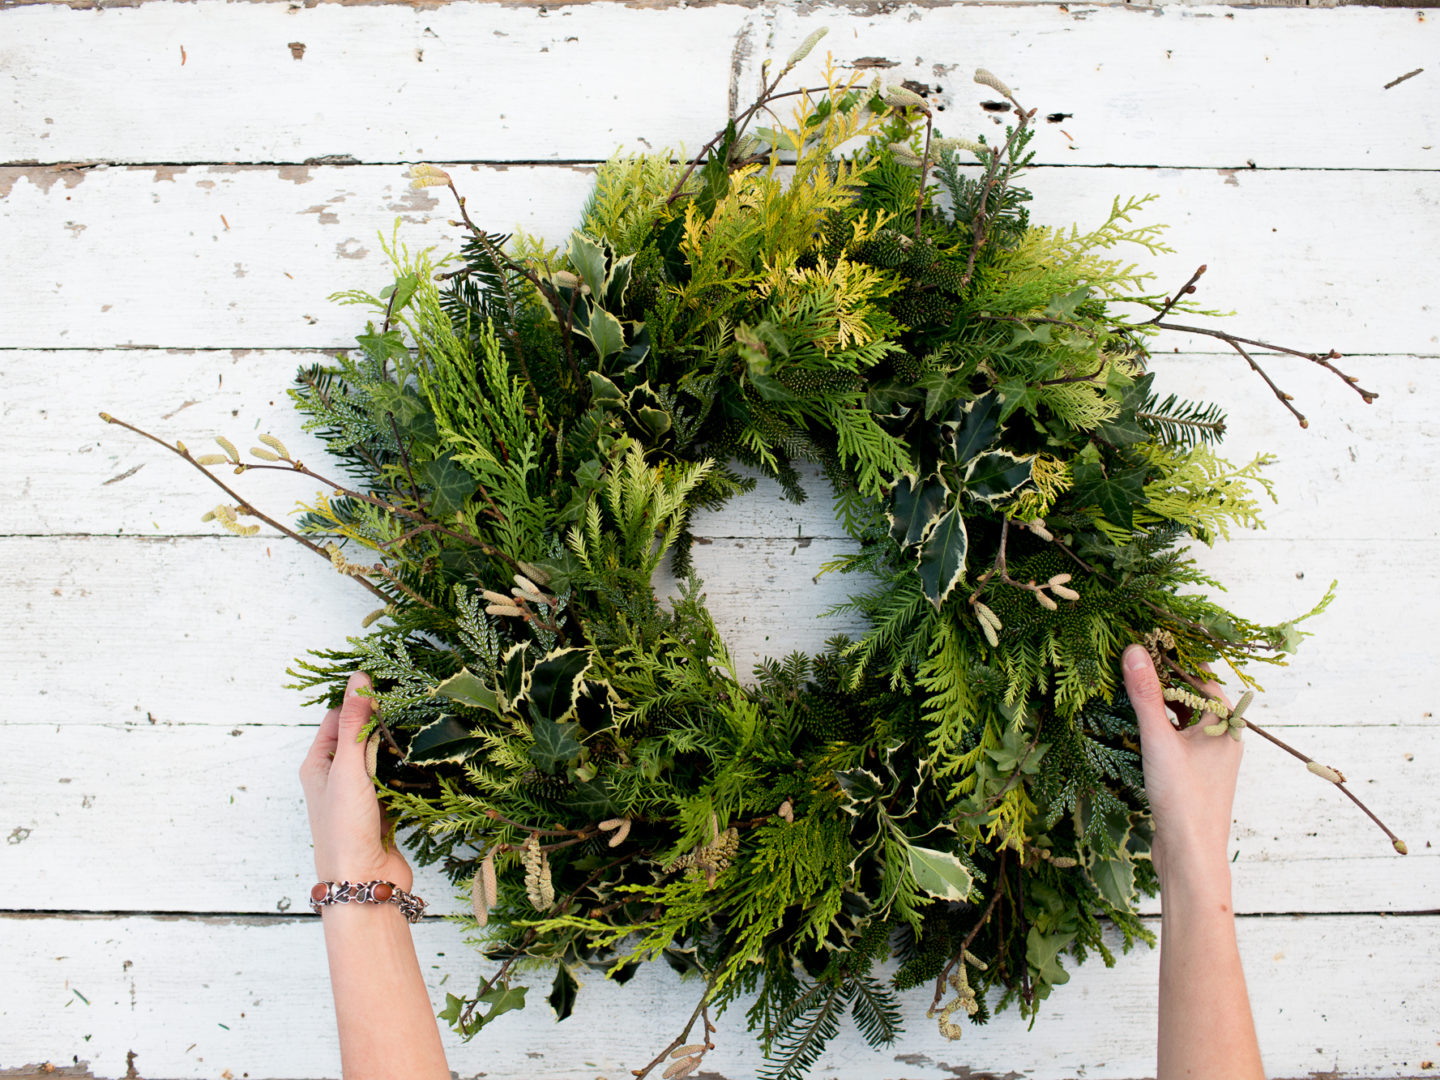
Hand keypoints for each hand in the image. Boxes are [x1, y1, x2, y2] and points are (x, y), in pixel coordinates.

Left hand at [298, 670, 411, 889]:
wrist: (364, 881)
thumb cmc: (345, 826)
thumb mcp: (349, 768)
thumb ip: (355, 723)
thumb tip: (359, 678)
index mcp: (317, 765)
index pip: (338, 719)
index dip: (360, 702)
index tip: (388, 687)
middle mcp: (335, 778)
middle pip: (360, 737)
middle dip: (382, 722)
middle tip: (410, 705)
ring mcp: (359, 795)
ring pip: (380, 758)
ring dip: (397, 746)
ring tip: (420, 729)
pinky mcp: (382, 809)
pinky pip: (395, 779)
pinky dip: (407, 769)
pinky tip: (423, 761)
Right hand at [1121, 644, 1241, 885]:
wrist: (1190, 853)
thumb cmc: (1184, 798)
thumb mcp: (1159, 740)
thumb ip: (1145, 695)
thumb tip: (1135, 651)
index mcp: (1225, 725)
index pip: (1201, 678)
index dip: (1173, 661)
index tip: (1144, 646)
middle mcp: (1223, 738)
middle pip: (1193, 698)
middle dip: (1164, 682)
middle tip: (1131, 668)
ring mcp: (1211, 758)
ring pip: (1185, 720)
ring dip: (1161, 706)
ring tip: (1130, 694)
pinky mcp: (1196, 775)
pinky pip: (1179, 739)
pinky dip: (1161, 729)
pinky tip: (1139, 730)